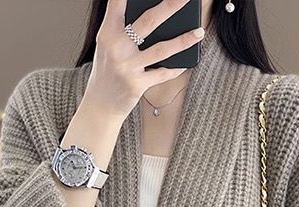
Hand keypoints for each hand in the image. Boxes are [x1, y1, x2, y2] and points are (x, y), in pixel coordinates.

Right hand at [83, 0, 205, 119]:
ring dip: (183, 40)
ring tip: (199, 32)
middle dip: (170, 6)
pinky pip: (162, 74)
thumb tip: (154, 14)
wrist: (99, 105)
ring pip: (161, 49)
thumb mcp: (106, 45)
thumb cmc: (107, 71)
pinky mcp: (137, 84)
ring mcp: (127, 67)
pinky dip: (176, 68)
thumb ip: (121, 28)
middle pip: (148, 21)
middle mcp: (117, 47)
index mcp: (107, 33)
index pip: (117, 2)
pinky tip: (186, 62)